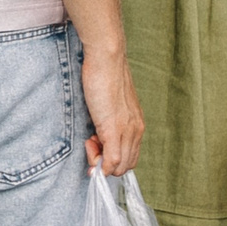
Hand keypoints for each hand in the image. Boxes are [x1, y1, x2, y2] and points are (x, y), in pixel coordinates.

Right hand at [79, 44, 142, 176]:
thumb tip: (102, 133)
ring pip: (119, 166)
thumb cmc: (106, 75)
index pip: (130, 157)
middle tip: (91, 143)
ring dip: (101, 161)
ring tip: (90, 141)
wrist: (107, 59)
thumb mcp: (114, 102)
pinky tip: (89, 145)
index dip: (113, 159)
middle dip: (107, 163)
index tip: (97, 145)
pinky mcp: (112, 129)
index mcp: (137, 124)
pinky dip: (99, 163)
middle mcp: (136, 130)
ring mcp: (126, 131)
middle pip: (126, 165)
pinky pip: (112, 160)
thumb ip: (113, 118)